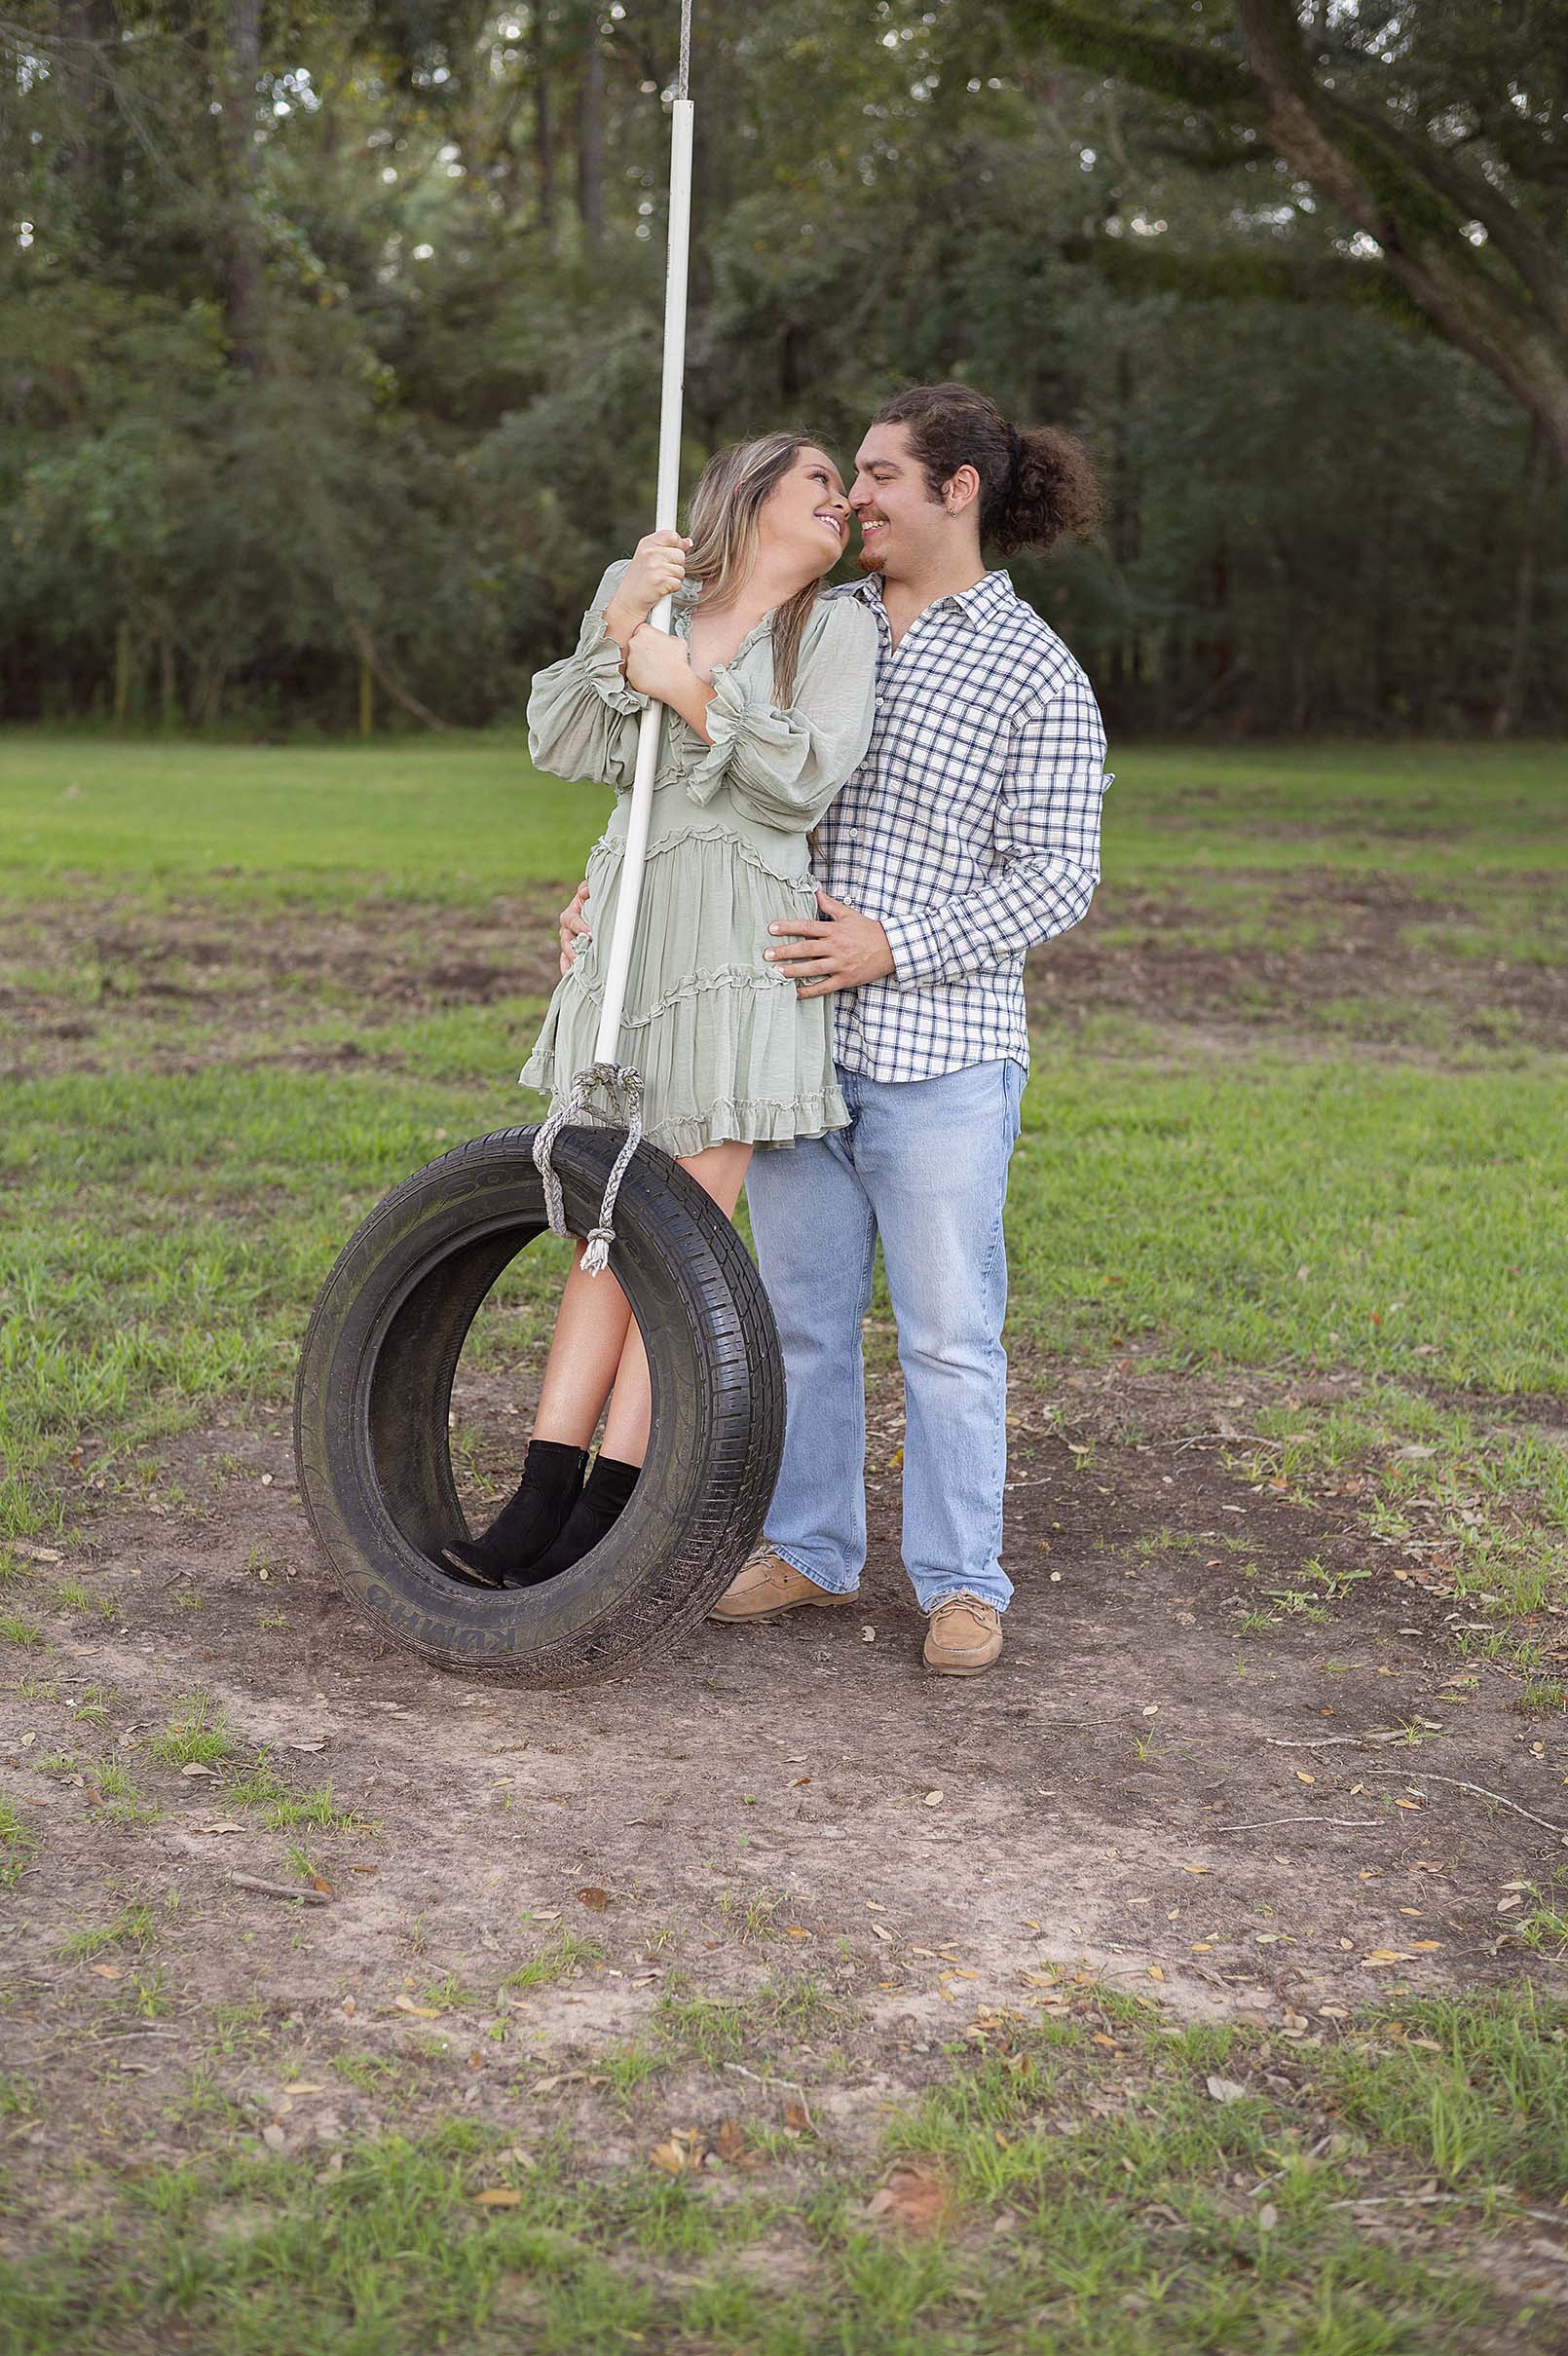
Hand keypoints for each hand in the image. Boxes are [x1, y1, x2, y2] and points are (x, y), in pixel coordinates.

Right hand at [558, 879, 589, 975]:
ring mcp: (569, 942)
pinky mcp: (572, 953)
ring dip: (570, 960)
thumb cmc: (596, 901)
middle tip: (582, 956)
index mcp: (571, 914)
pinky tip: (569, 977)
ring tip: (577, 969)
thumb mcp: (592, 893)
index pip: (571, 920)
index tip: (590, 934)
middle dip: (573, 948)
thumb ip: (588, 890)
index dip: (580, 926)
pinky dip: (567, 970)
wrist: (599, 911)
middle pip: (565, 939)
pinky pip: (566, 963)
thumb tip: (585, 892)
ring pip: (566, 952)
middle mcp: (567, 929)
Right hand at [604, 530, 691, 647]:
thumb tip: (688, 542)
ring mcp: (654, 566)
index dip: (677, 546)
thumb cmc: (641, 578)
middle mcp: (650, 552)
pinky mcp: (660, 581)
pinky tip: (660, 588)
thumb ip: (668, 546)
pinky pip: (678, 583)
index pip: (672, 536)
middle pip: (680, 554)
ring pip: (681, 570)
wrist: (630, 600)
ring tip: (660, 580)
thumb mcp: (649, 556)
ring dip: (674, 578)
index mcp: (647, 543)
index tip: (670, 555)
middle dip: (675, 565)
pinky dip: (672, 588)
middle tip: (661, 572)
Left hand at [623, 621, 694, 699]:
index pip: (642, 630)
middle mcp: (634, 643)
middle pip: (635, 644)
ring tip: (655, 667)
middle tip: (656, 657)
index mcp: (644, 631)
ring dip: (642, 663)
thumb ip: (667, 637)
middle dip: (644, 650)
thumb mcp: (677, 641)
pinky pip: (633, 672)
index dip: (649, 638)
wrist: (676, 682)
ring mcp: (630, 659)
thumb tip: (667, 639)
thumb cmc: (678, 663)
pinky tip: (651, 675)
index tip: (653, 643)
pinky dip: (640, 675)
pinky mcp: (629, 673)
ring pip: (633, 659)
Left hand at [765, 888, 895, 998]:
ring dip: (793, 971)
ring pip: (813, 968)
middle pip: (806, 949)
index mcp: (835, 930)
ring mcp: (840, 964)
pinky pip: (824, 987)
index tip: (771, 928)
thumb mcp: (848, 913)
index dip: (788, 927)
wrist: (891, 948)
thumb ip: (829, 903)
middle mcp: (836, 947)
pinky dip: (810, 991)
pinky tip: (796, 993)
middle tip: (767, 955)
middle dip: (785, 951)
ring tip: (776, 973)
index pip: (807, 927)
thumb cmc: (868, 930)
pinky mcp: (845, 979)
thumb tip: (814, 889)